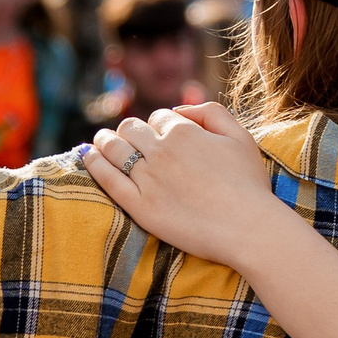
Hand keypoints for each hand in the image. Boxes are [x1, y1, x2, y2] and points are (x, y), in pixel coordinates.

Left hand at [85, 104, 296, 275]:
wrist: (248, 229)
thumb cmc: (249, 185)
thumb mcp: (240, 137)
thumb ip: (212, 112)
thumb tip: (180, 108)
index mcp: (184, 131)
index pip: (160, 117)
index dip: (160, 124)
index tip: (161, 135)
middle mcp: (161, 151)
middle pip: (132, 129)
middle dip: (130, 129)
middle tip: (127, 137)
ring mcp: (147, 179)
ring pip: (115, 149)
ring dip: (105, 140)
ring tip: (100, 141)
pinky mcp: (139, 206)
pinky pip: (108, 179)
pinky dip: (94, 163)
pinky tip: (88, 156)